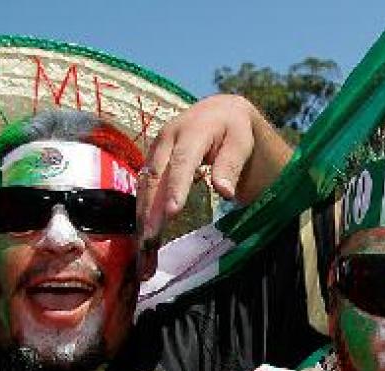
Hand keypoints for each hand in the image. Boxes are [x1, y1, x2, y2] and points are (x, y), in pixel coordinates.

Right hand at [138, 94, 288, 241]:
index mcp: (192, 130)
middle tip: (150, 240)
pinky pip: (145, 187)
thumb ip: (231, 164)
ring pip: (146, 184)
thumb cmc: (234, 129)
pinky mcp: (152, 160)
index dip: (176, 186)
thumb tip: (225, 192)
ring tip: (144, 245)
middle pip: (156, 176)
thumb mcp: (241, 141)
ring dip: (143, 214)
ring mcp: (156, 149)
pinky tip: (145, 232)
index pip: (183, 161)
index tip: (172, 212)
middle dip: (151, 209)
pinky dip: (144, 209)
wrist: (217, 112)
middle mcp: (167, 138)